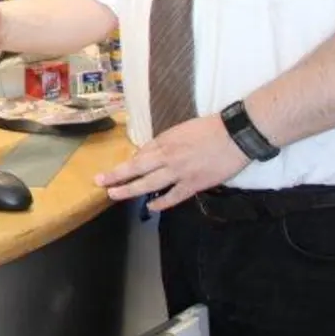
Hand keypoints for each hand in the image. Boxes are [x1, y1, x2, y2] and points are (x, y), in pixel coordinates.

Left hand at [95, 115, 249, 211]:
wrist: (235, 135)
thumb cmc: (210, 128)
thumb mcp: (181, 130)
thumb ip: (165, 142)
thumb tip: (150, 153)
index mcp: (164, 141)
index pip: (139, 154)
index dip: (126, 163)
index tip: (115, 170)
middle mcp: (167, 157)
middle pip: (136, 168)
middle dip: (116, 176)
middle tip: (99, 182)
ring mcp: (179, 172)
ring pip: (148, 184)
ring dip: (129, 190)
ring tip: (114, 195)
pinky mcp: (194, 184)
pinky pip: (173, 197)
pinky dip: (161, 203)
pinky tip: (150, 207)